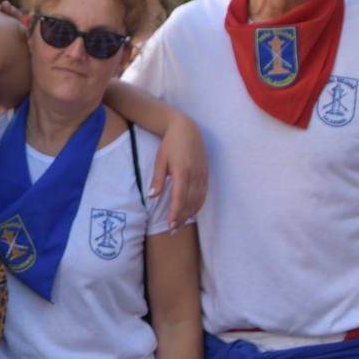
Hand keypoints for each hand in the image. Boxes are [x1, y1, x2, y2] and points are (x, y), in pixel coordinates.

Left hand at [150, 111, 207, 227]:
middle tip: (173, 229)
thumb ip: (158, 179)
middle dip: (182, 217)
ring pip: (198, 200)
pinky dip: (198, 205)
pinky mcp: (206, 174)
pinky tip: (191, 212)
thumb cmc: (170, 144)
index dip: (176, 212)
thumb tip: (152, 196)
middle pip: (190, 202)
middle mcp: (195, 174)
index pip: (180, 197)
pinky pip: (204, 194)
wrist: (186, 129)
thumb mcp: (160, 160)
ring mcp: (203, 175)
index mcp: (182, 171)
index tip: (170, 224)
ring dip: (190, 214)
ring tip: (180, 224)